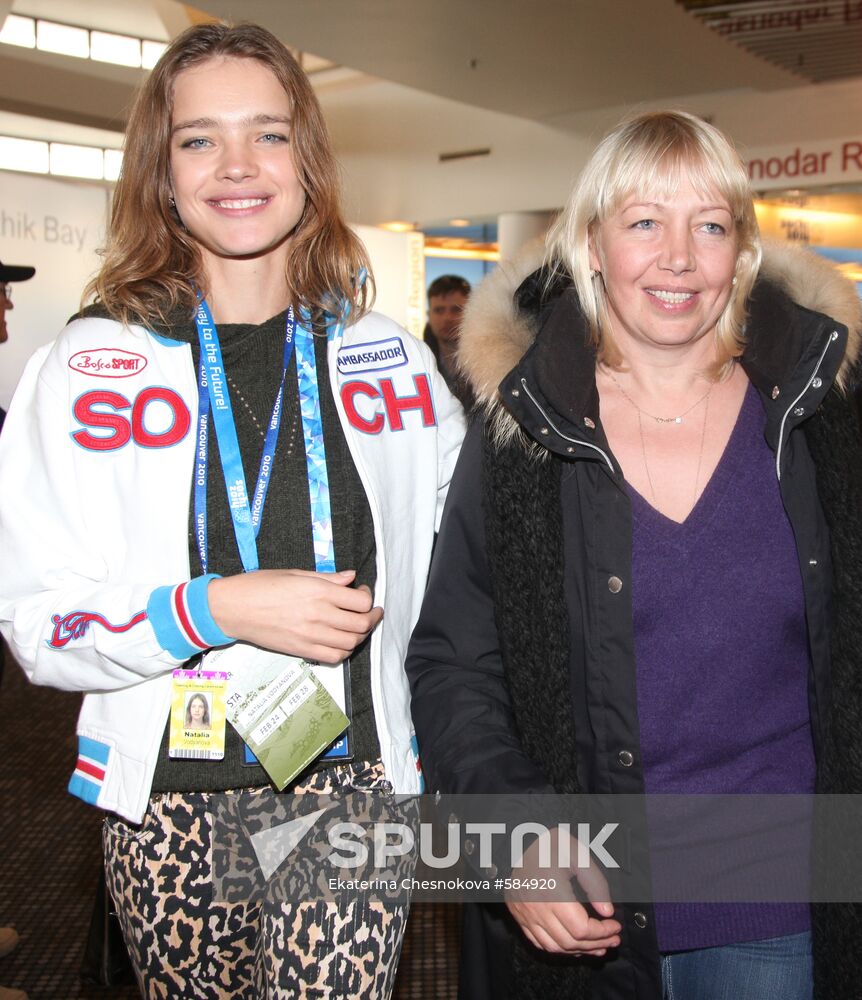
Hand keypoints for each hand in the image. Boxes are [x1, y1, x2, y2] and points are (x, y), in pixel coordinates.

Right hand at [208, 569, 381, 662]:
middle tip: (372, 611)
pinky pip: (334, 657)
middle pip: (361, 624)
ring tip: (358, 626)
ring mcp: (310, 636)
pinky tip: (342, 641)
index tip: (363, 592)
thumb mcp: (295, 573)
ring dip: (360, 635)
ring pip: (352, 643)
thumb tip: (350, 577)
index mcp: (318, 591)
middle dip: (372, 617)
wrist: (233, 608)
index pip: (361, 601)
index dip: (368, 597)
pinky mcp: (302, 651)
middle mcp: (318, 615)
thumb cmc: (260, 586)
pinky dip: (344, 650)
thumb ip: (327, 578)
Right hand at [505, 830, 620, 956]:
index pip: (581, 928)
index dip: (603, 932)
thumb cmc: (549, 846)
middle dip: (597, 944)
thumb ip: (595, 884)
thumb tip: (607, 912)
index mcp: (552, 894)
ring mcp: (526, 916)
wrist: (516, 841)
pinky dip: (559, 949)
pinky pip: (540, 943)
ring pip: (555, 947)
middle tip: (613, 939)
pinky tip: (573, 945)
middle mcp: (537, 909)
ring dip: (580, 951)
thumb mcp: (578, 856)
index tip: (615, 926)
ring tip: (598, 947)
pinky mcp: (519, 917)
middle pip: (570, 942)